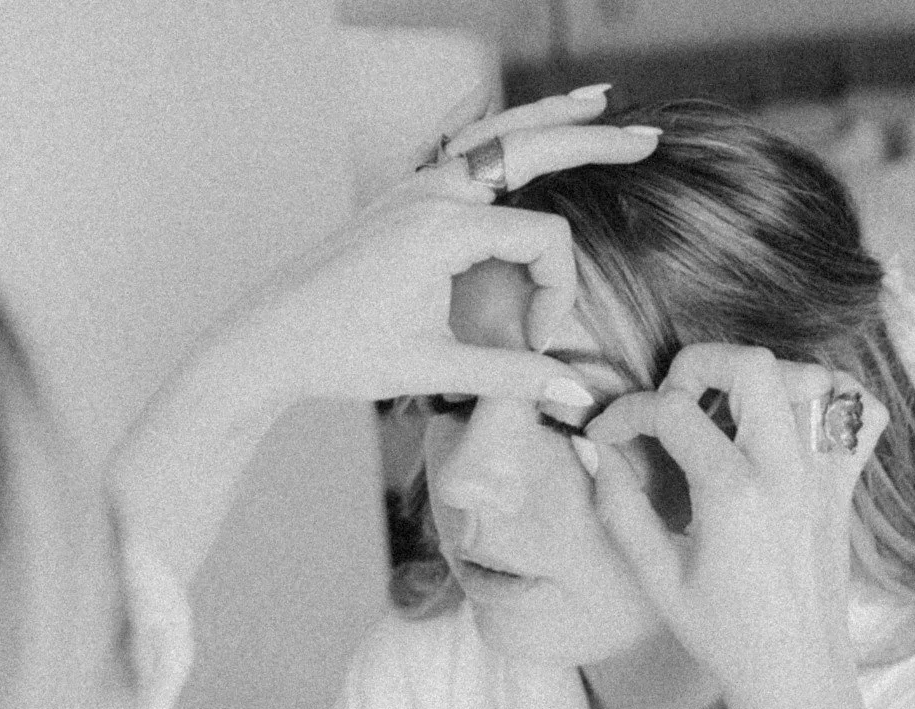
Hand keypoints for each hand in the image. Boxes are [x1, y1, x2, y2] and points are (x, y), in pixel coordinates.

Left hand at [212, 88, 659, 405]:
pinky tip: (517, 125)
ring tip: (599, 102)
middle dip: (593, 144)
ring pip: (495, 134)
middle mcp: (430, 194)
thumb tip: (580, 399)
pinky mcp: (401, 197)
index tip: (534, 343)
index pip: (543, 240)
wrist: (265, 339)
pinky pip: (462, 148)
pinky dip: (500, 131)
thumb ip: (513, 378)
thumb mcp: (435, 369)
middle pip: (531, 149)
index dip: (557, 294)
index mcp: (442, 230)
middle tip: (649, 140)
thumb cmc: (341, 354)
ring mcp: (412, 188)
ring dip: (549, 119)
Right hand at [583, 344, 889, 696]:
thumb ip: (619, 506)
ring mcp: (824, 475)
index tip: (607, 436)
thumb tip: (593, 449)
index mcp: (733, 492)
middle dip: (699, 365)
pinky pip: (862, 416)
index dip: (626, 413)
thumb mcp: (657, 577)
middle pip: (752, 366)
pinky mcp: (845, 487)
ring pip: (810, 380)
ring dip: (762, 378)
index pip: (672, 410)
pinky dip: (833, 400)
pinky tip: (793, 419)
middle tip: (675, 401)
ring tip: (728, 409)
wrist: (795, 673)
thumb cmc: (724, 634)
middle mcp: (786, 472)